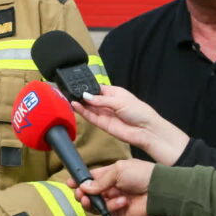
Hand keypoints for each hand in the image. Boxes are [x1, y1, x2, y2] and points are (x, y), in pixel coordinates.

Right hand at [68, 158, 154, 215]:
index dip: (80, 180)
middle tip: (79, 194)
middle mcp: (112, 188)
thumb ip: (99, 180)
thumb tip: (84, 186)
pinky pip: (107, 211)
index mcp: (111, 174)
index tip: (70, 182)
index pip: (91, 178)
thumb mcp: (118, 170)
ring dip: (91, 202)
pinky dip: (112, 206)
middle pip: (89, 193)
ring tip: (89, 200)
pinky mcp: (119, 213)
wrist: (160, 191)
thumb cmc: (143, 174)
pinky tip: (122, 201)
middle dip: (82, 193)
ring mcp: (115, 200)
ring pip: (95, 204)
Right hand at [72, 85, 189, 164]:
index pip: (97, 88)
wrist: (146, 130)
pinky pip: (90, 117)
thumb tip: (86, 96)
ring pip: (89, 107)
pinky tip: (75, 105)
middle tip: (69, 91)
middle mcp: (108, 103)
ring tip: (69, 97)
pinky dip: (82, 112)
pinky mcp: (102, 124)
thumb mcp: (120, 101)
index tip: (77, 85)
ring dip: (80, 103)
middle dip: (82, 95)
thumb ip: (101, 100)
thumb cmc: (139, 112)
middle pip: (91, 98)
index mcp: (115, 93)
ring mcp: (105, 114)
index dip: (88, 87)